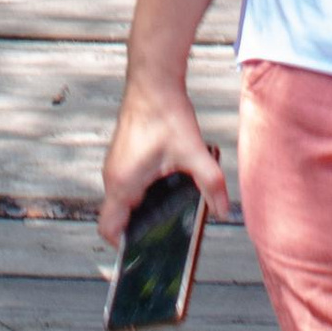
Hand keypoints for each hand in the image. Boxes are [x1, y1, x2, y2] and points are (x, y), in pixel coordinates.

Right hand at [101, 72, 230, 246]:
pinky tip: (165, 184)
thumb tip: (222, 211)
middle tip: (166, 234)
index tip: (146, 250)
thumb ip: (210, 184)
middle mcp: (113, 176)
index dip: (123, 245)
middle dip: (140, 228)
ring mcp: (115, 164)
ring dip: (141, 207)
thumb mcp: (194, 152)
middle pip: (118, 217)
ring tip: (169, 209)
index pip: (108, 229)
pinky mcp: (122, 154)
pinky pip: (127, 183)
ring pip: (122, 199)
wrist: (152, 80)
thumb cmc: (165, 114)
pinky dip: (141, 191)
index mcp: (123, 183)